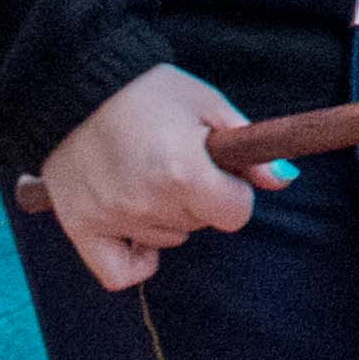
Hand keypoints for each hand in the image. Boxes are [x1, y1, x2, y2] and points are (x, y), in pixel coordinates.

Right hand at [35, 63, 276, 292]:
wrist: (75, 86)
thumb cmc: (147, 91)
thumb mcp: (206, 104)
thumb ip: (246, 145)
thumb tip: (283, 180)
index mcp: (183, 171)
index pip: (236, 214)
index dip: (234, 191)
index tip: (219, 170)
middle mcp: (148, 201)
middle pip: (201, 224)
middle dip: (200, 197)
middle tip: (176, 161)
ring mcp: (112, 219)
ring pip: (167, 240)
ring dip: (166, 217)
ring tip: (146, 175)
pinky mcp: (81, 228)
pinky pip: (119, 274)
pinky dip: (134, 259)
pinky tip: (136, 230)